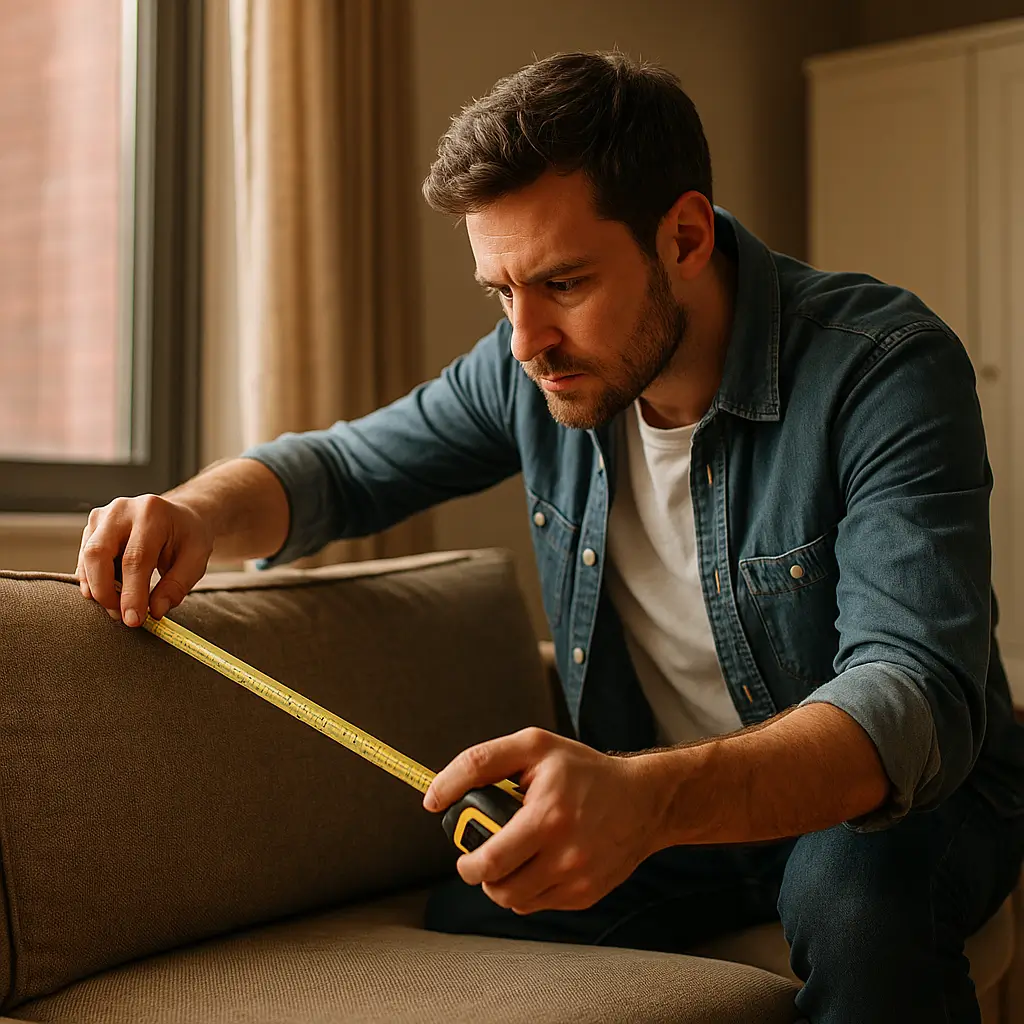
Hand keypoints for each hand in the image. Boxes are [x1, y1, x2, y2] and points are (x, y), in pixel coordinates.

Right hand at [76, 494, 213, 626]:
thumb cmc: (187, 537)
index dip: (132, 593)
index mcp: (153, 513)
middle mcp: (122, 510)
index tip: (133, 620)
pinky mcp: (92, 527)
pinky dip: (93, 580)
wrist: (178, 516)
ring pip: (87, 558)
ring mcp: (103, 516)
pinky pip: (84, 559)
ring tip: (118, 607)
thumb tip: (156, 611)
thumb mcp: (196, 559)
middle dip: (105, 592)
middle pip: (98, 554)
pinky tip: (110, 592)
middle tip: (120, 616)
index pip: (135, 558)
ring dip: (98, 588)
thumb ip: (177, 585)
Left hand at [423, 727, 667, 914]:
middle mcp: (564, 855)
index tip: (462, 847)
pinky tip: (537, 861)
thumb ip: (478, 763)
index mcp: (547, 817)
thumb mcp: (531, 747)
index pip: (489, 860)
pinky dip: (528, 888)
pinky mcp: (585, 895)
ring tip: (509, 855)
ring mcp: (577, 879)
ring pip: (515, 901)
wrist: (643, 799)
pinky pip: (538, 905)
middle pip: (498, 887)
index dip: (465, 860)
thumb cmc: (584, 770)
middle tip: (481, 854)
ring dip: (502, 882)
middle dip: (479, 872)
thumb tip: (435, 796)